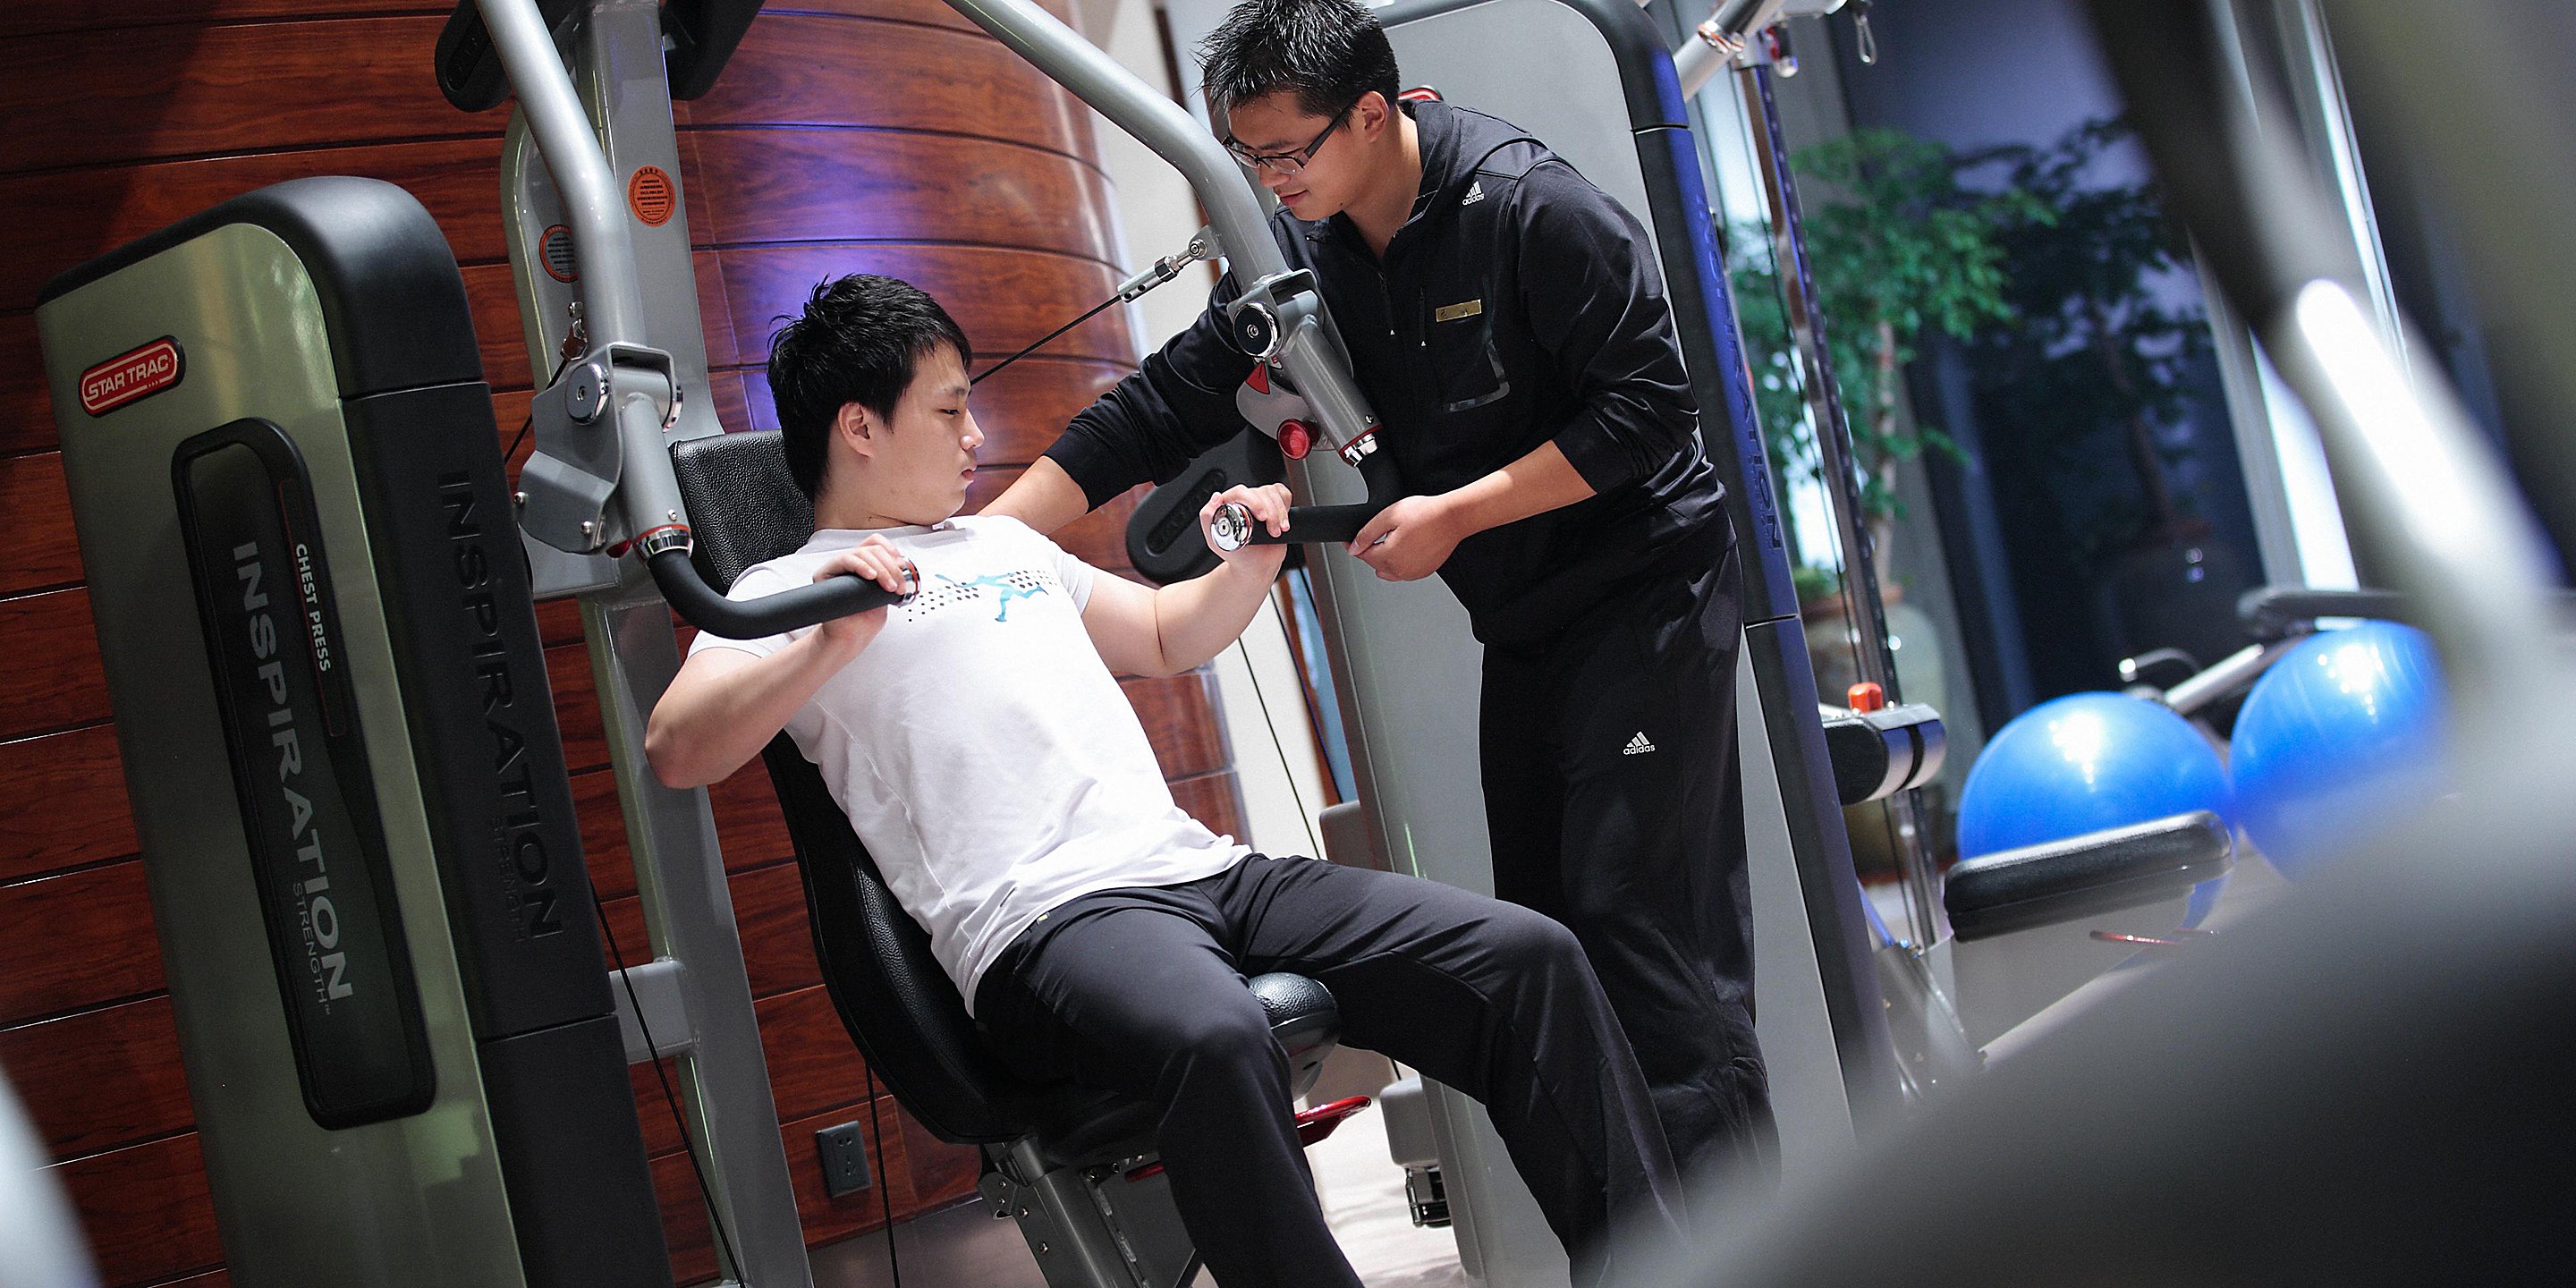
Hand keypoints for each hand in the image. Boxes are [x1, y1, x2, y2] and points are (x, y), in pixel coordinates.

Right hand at [810, 535, 913, 653]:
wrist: (850, 638)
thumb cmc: (864, 621)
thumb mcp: (886, 596)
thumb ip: (892, 578)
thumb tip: (901, 564)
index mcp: (865, 565)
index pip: (876, 543)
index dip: (890, 550)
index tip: (901, 565)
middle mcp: (851, 564)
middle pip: (872, 549)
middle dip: (890, 566)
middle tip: (897, 584)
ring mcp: (838, 568)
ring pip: (861, 552)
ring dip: (880, 569)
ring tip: (887, 586)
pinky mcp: (825, 574)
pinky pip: (844, 560)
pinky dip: (861, 566)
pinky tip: (871, 576)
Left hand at [1201, 483, 1292, 574]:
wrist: (1255, 567)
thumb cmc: (1237, 555)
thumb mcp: (1215, 539)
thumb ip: (1207, 517)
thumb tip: (1215, 498)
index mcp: (1229, 505)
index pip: (1241, 492)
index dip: (1254, 501)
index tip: (1261, 517)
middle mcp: (1245, 501)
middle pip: (1261, 492)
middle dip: (1270, 512)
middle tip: (1272, 530)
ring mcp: (1261, 503)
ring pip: (1273, 493)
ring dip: (1279, 513)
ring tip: (1276, 532)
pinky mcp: (1275, 506)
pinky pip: (1283, 495)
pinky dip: (1286, 508)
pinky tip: (1283, 524)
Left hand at [1349, 494, 1463, 581]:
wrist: (1452, 518)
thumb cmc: (1426, 514)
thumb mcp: (1389, 516)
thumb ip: (1367, 533)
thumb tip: (1354, 548)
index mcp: (1389, 557)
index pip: (1362, 555)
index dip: (1354, 545)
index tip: (1350, 539)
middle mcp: (1400, 570)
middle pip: (1374, 564)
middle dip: (1371, 550)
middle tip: (1379, 532)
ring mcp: (1413, 573)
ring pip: (1388, 570)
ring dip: (1385, 558)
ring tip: (1394, 538)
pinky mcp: (1424, 571)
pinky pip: (1404, 571)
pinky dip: (1400, 562)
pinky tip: (1407, 546)